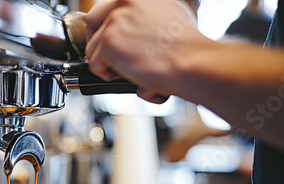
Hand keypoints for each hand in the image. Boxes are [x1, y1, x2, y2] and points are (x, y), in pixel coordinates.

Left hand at [85, 0, 201, 102]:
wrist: (191, 62)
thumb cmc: (187, 47)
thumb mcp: (168, 15)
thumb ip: (144, 16)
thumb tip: (132, 28)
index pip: (105, 8)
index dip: (106, 28)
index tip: (113, 42)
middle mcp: (124, 0)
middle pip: (92, 22)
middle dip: (98, 43)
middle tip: (113, 59)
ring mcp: (114, 20)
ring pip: (92, 47)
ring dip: (107, 64)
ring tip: (131, 70)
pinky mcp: (109, 41)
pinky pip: (94, 64)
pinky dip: (107, 75)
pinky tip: (129, 75)